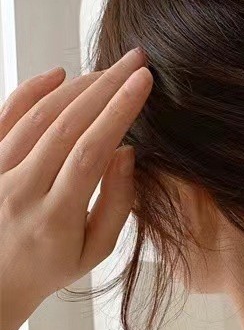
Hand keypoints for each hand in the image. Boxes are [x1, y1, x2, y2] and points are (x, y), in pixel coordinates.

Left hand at [0, 49, 152, 329]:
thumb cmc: (49, 268)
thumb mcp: (96, 251)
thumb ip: (117, 203)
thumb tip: (127, 152)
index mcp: (54, 217)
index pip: (91, 152)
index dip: (119, 112)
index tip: (144, 82)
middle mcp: (19, 190)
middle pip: (66, 125)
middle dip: (106, 86)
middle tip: (135, 61)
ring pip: (37, 116)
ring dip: (77, 87)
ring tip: (109, 71)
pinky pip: (3, 117)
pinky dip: (29, 90)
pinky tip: (58, 74)